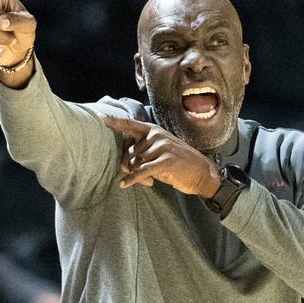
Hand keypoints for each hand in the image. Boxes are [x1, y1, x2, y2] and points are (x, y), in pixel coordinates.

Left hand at [102, 116, 220, 197]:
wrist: (202, 173)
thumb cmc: (179, 164)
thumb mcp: (161, 152)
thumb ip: (143, 152)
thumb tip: (123, 164)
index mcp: (154, 131)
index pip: (131, 125)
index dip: (115, 122)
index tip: (101, 118)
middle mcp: (157, 136)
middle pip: (129, 151)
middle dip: (129, 165)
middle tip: (138, 174)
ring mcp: (161, 147)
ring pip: (135, 163)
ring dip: (137, 175)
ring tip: (150, 180)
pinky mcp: (164, 161)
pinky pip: (142, 171)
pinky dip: (132, 179)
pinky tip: (124, 184)